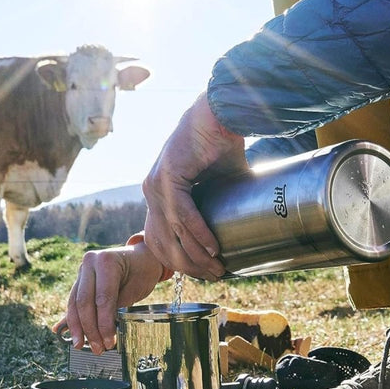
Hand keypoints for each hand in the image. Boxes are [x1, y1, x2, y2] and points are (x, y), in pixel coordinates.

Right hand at [51, 241, 163, 353]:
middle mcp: (89, 262)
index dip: (104, 323)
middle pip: (84, 301)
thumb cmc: (142, 272)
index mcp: (106, 260)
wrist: (141, 257)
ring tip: (81, 345)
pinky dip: (73, 319)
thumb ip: (117, 307)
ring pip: (74, 303)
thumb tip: (103, 333)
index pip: (102, 298)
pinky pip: (73, 301)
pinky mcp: (79, 279)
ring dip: (78, 327)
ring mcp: (82, 269)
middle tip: (97, 348)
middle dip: (89, 328)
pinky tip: (71, 334)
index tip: (109, 342)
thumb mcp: (135, 289)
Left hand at [142, 92, 247, 278]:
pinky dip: (198, 233)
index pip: (159, 237)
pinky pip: (182, 214)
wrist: (221, 113)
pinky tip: (212, 247)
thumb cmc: (221, 144)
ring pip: (172, 231)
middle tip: (213, 275)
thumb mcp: (217, 184)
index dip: (177, 260)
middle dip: (187, 264)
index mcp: (159, 193)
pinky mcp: (168, 176)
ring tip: (216, 267)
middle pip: (162, 241)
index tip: (201, 273)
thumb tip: (237, 228)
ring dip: (195, 254)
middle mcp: (152, 190)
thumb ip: (217, 206)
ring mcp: (156, 184)